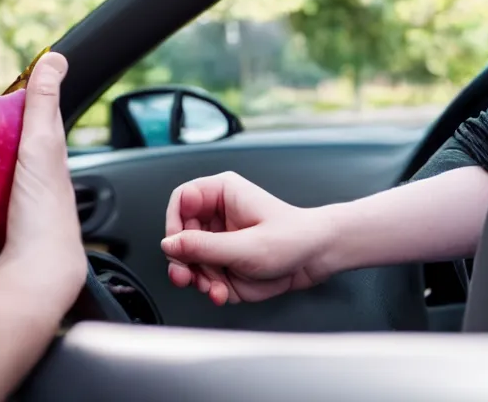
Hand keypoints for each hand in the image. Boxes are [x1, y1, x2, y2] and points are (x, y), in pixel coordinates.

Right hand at [162, 171, 335, 305]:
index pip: (181, 200)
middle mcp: (217, 215)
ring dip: (197, 278)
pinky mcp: (223, 263)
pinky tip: (222, 293)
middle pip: (179, 234)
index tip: (176, 245)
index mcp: (222, 193)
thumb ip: (204, 247)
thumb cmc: (294, 238)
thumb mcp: (246, 246)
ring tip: (213, 289)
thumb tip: (170, 245)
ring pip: (188, 259)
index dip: (174, 223)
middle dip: (183, 260)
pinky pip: (202, 276)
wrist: (318, 259)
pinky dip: (209, 288)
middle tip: (186, 276)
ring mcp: (219, 241)